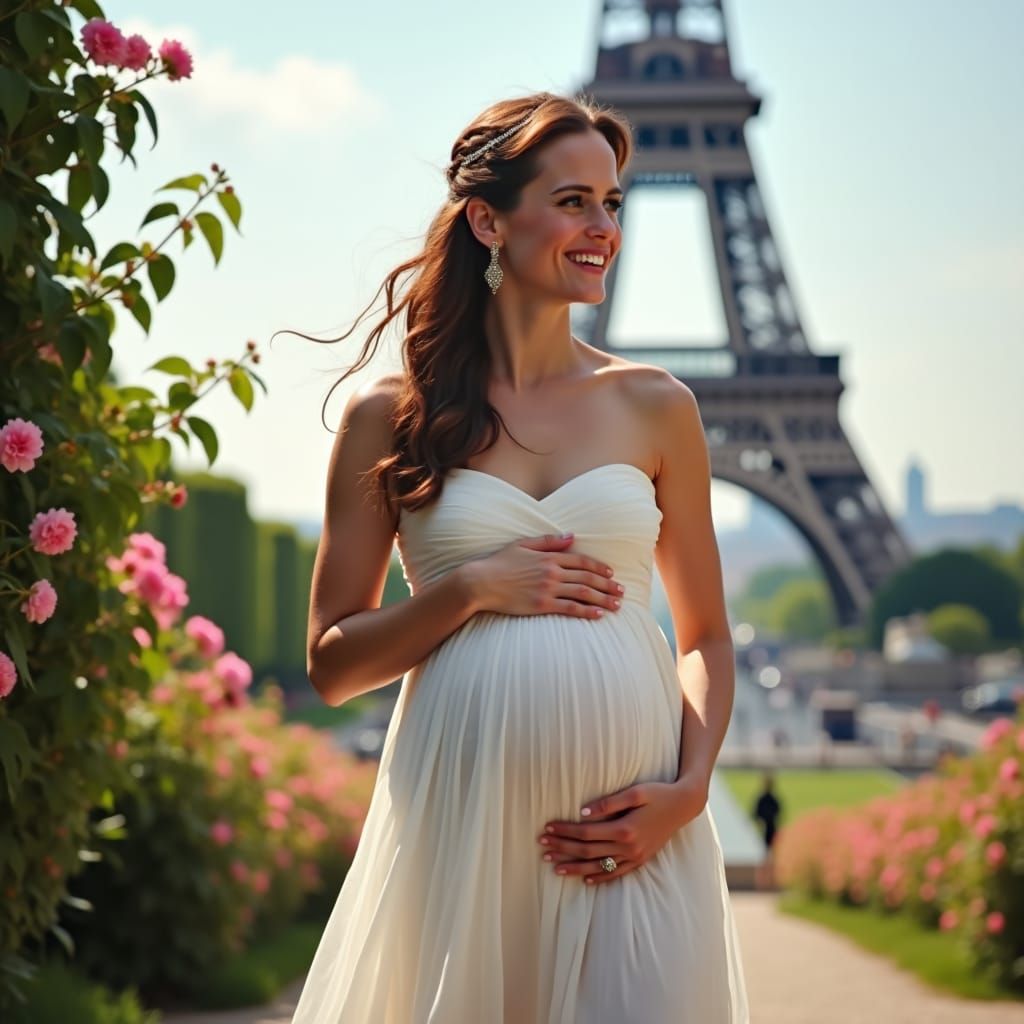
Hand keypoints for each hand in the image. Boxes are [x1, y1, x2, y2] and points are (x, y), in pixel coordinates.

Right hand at [463, 532, 624, 618]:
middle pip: (587, 578)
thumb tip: (572, 536)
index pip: (582, 561)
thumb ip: (549, 541)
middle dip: (608, 585)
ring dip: (603, 599)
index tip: (611, 574)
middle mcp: (552, 572)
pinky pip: (570, 608)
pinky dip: (586, 611)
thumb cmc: (499, 563)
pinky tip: (598, 615)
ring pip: (583, 593)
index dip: (599, 568)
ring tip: (616, 605)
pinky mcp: (541, 605)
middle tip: (622, 591)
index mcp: (549, 557)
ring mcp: (548, 589)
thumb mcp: (523, 544)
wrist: (481, 582)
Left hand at [537, 777, 708, 885]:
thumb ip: (609, 803)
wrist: (684, 805)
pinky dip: (600, 878)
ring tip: (554, 868)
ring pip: (598, 866)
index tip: (547, 827)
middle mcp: (629, 847)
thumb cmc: (658, 793)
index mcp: (625, 829)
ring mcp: (635, 856)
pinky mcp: (641, 860)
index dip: (565, 830)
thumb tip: (582, 813)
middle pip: (587, 851)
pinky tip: (586, 880)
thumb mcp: (635, 792)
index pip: (586, 833)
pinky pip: (617, 874)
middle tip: (542, 846)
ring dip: (575, 867)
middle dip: (563, 848)